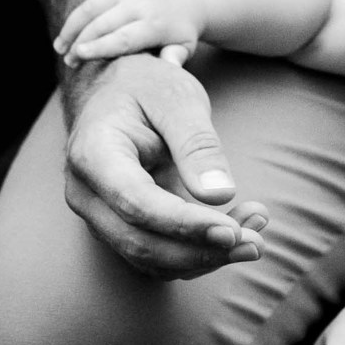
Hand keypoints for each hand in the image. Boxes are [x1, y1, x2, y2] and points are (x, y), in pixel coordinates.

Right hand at [44, 0, 203, 66]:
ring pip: (90, 7)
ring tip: (60, 47)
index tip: (79, 54)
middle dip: (81, 43)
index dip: (100, 46)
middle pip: (101, 24)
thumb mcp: (185, 47)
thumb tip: (170, 67)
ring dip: (71, 27)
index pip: (123, 38)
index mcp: (155, 23)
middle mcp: (139, 3)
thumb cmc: (180, 32)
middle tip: (69, 62)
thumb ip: (175, 57)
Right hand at [62, 52, 268, 279]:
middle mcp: (87, 193)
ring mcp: (101, 214)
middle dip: (201, 250)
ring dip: (205, 255)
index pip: (136, 203)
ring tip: (257, 233)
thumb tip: (220, 195)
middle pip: (140, 242)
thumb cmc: (147, 87)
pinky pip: (159, 253)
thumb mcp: (177, 100)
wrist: (120, 89)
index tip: (233, 231)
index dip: (185, 224)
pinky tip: (240, 230)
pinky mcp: (123, 224)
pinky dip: (199, 250)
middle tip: (256, 242)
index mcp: (93, 155)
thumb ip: (196, 145)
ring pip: (151, 257)